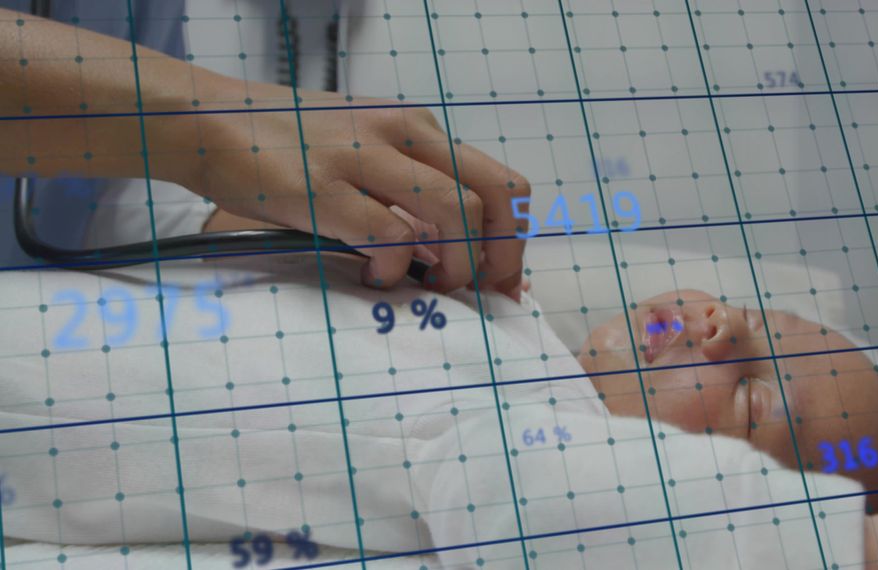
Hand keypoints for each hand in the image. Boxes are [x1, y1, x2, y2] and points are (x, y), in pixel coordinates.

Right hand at [189, 81, 530, 296]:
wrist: (209, 121)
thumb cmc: (289, 144)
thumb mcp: (364, 150)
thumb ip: (409, 190)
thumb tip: (454, 251)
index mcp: (419, 129)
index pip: (502, 183)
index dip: (514, 241)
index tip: (502, 282)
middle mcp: (404, 134)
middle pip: (497, 195)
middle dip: (501, 256)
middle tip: (477, 291)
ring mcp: (364, 157)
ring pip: (456, 211)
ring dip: (457, 264)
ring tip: (427, 284)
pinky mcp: (323, 188)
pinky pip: (390, 235)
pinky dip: (394, 268)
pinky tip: (372, 275)